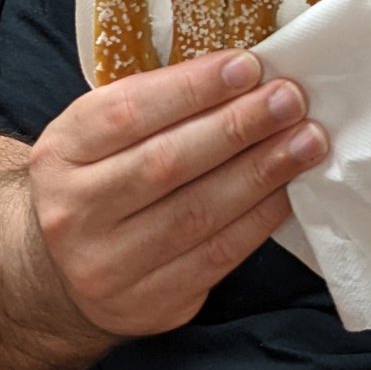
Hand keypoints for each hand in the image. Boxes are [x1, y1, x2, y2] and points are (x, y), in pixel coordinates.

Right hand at [29, 49, 325, 337]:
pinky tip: (291, 187)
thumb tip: (249, 72)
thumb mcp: (104, 132)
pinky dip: (260, 217)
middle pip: (167, 163)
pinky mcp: (148, 303)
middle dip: (239, 126)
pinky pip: (217, 255)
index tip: (249, 65)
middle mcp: (74, 211)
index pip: (129, 112)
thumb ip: (162, 103)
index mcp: (62, 151)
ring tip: (308, 139)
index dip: (193, 87)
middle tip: (290, 99)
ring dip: (263, 171)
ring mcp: (106, 265)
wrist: (64, 270)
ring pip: (198, 212)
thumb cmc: (106, 175)